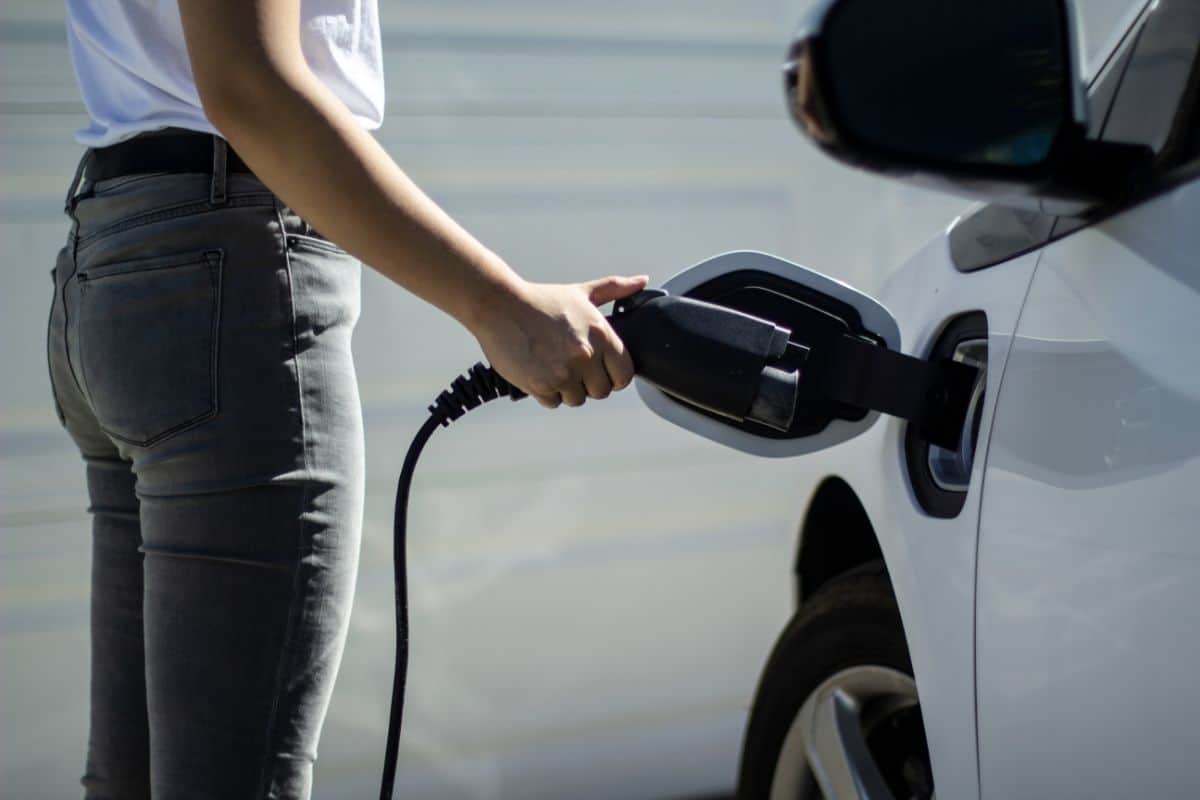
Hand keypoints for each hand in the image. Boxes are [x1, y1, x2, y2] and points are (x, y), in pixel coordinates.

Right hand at [472, 275, 649, 407]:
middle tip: (572, 367)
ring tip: (553, 366)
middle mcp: (585, 356)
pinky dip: (546, 392)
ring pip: (577, 399)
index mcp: (601, 335)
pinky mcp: (541, 385)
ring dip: (567, 389)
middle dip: (589, 383)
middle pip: (601, 391)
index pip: (624, 375)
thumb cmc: (540, 300)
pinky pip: (553, 402)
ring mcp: (563, 373)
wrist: (499, 306)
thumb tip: (642, 281)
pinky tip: (539, 371)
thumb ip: (615, 289)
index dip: (614, 376)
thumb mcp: (581, 293)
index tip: (601, 371)